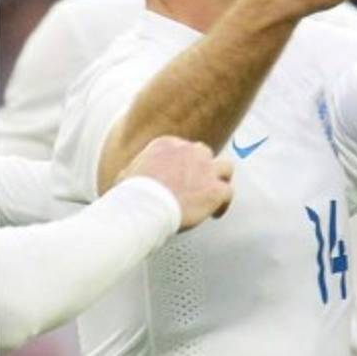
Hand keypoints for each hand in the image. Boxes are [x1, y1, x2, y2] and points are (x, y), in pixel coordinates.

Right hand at [118, 136, 233, 230]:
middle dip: (202, 168)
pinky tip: (216, 213)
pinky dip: (223, 204)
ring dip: (220, 179)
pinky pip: (228, 192)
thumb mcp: (127, 173)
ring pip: (224, 167)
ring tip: (215, 192)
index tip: (182, 174)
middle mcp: (190, 151)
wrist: (143, 207)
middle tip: (198, 182)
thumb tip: (131, 176)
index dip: (184, 163)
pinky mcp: (215, 188)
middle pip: (204, 154)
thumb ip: (138, 169)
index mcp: (168, 144)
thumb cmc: (132, 195)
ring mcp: (206, 169)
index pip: (183, 148)